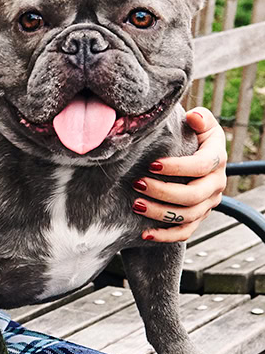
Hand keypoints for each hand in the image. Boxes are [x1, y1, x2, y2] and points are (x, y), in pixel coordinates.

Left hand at [131, 108, 226, 242]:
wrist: (192, 152)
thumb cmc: (191, 133)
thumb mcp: (199, 121)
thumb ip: (199, 118)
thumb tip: (195, 117)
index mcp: (217, 158)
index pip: (202, 166)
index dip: (178, 167)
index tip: (151, 165)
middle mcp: (216, 183)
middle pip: (194, 195)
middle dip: (163, 191)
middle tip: (137, 183)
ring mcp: (207, 203)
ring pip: (187, 216)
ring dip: (160, 212)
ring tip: (136, 204)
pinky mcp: (197, 216)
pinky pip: (184, 232)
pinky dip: (165, 235)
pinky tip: (144, 233)